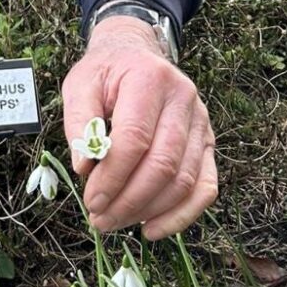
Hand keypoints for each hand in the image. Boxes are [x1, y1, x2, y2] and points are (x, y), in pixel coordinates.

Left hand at [62, 16, 216, 239]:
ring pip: (185, 181)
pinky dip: (181, 215)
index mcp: (150, 80)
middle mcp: (184, 100)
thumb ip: (79, 122)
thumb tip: (85, 167)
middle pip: (163, 164)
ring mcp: (201, 123)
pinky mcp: (208, 144)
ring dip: (148, 211)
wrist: (136, 56)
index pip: (135, 138)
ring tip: (114, 222)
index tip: (90, 200)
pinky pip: (205, 187)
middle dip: (128, 200)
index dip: (113, 176)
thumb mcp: (80, 85)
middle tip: (99, 220)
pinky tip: (152, 230)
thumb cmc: (106, 73)